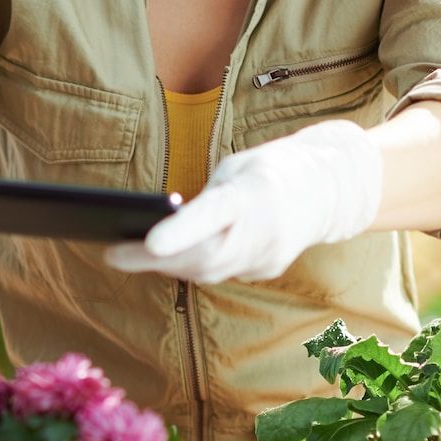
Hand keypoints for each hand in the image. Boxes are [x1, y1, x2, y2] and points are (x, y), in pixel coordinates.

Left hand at [106, 119, 382, 283]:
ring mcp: (268, 256)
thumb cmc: (271, 170)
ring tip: (125, 254)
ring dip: (167, 264)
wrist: (327, 190)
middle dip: (155, 258)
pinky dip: (190, 265)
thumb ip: (208, 198)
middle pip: (205, 255)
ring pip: (209, 270)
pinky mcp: (266, 269)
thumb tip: (167, 226)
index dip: (182, 231)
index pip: (215, 215)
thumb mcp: (239, 168)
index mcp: (256, 193)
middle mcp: (265, 230)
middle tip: (113, 251)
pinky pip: (220, 272)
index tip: (147, 241)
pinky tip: (162, 259)